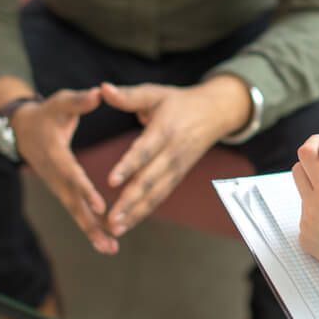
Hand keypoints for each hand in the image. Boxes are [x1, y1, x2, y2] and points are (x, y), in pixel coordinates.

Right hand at [11, 88, 118, 253]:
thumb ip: (79, 101)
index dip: (85, 190)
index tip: (100, 206)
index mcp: (56, 154)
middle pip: (73, 202)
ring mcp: (57, 186)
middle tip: (109, 240)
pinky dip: (89, 228)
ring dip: (91, 232)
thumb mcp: (61, 102)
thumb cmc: (48, 113)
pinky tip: (106, 243)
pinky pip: (76, 212)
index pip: (72, 174)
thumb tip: (99, 93)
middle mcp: (56, 176)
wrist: (22, 130)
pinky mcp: (62, 192)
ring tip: (111, 249)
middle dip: (90, 222)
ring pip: (75, 212)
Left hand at [100, 75, 250, 234]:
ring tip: (115, 229)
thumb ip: (128, 96)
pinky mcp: (177, 176)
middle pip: (150, 180)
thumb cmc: (179, 102)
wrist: (215, 113)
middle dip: (129, 201)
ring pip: (156, 194)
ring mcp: (177, 168)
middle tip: (110, 219)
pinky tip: (127, 224)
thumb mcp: (155, 93)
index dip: (128, 166)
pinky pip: (160, 196)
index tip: (111, 181)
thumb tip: (103, 89)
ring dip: (135, 213)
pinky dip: (144, 211)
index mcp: (165, 130)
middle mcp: (172, 153)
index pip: (144, 151)